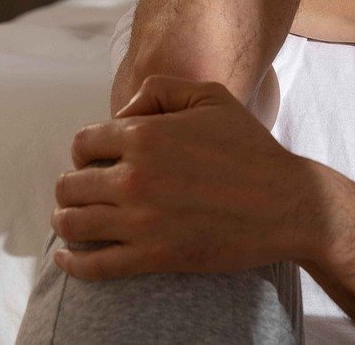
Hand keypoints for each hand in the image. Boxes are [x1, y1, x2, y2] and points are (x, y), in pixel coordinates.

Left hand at [51, 75, 328, 279]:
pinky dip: (71, 263)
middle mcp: (135, 177)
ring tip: (76, 219)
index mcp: (145, 136)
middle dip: (74, 186)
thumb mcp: (213, 97)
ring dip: (67, 220)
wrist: (286, 204)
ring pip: (71, 223)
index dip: (87, 151)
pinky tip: (68, 257)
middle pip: (70, 184)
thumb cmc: (251, 149)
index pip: (83, 143)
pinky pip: (91, 265)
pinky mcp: (152, 257)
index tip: (99, 161)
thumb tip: (120, 114)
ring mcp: (141, 221)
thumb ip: (160, 89)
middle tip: (89, 192)